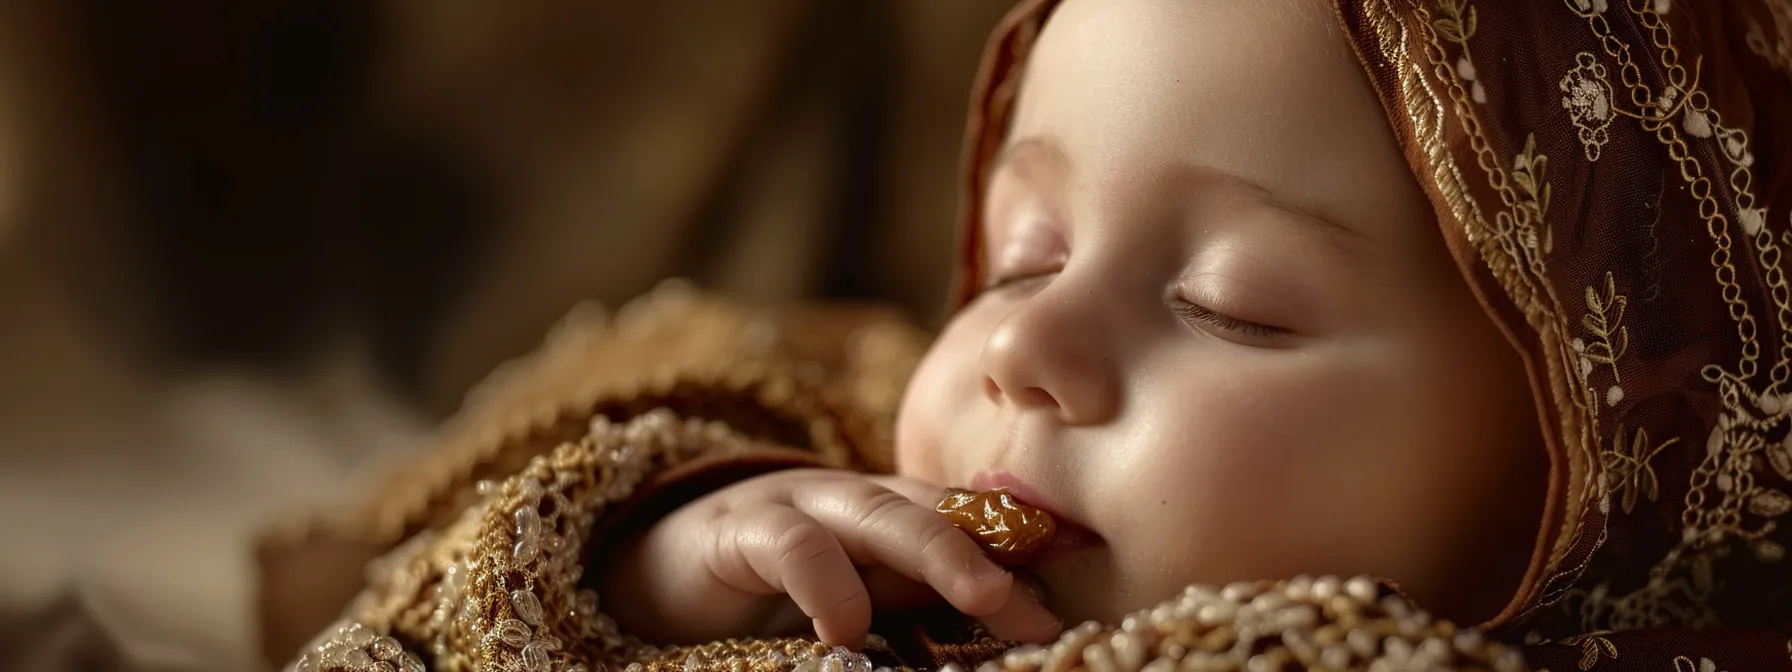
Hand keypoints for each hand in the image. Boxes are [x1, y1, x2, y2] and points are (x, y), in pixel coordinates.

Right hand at [603, 469, 1062, 648]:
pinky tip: (846, 628)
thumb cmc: (774, 592)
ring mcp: (797, 506)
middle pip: (935, 507)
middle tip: (1046, 596)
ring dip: (936, 549)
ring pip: (876, 512)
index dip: (1027, 534)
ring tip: (986, 594)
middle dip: (998, 545)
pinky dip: (824, 581)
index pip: (968, 516)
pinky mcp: (738, 531)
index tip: (1087, 560)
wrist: (660, 566)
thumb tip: (1014, 618)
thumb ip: (922, 601)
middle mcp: (852, 500)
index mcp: (889, 515)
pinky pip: (790, 546)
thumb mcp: (860, 597)